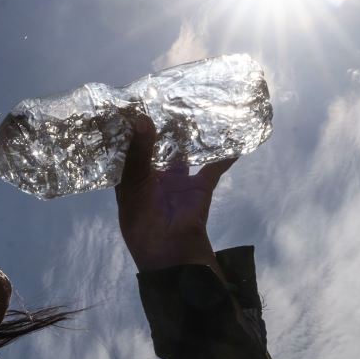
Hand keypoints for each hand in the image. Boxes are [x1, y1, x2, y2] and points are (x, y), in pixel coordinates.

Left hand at [115, 109, 237, 271]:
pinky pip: (213, 167)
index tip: (133, 98)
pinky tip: (232, 133)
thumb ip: (137, 157)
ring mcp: (177, 183)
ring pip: (185, 151)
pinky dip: (223, 152)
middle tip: (165, 91)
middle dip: (161, 123)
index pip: (127, 148)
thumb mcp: (134, 194)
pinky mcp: (200, 189)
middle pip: (157, 145)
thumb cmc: (146, 233)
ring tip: (194, 102)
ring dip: (190, 133)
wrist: (177, 267)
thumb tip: (142, 119)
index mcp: (130, 182)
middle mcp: (153, 179)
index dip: (129, 126)